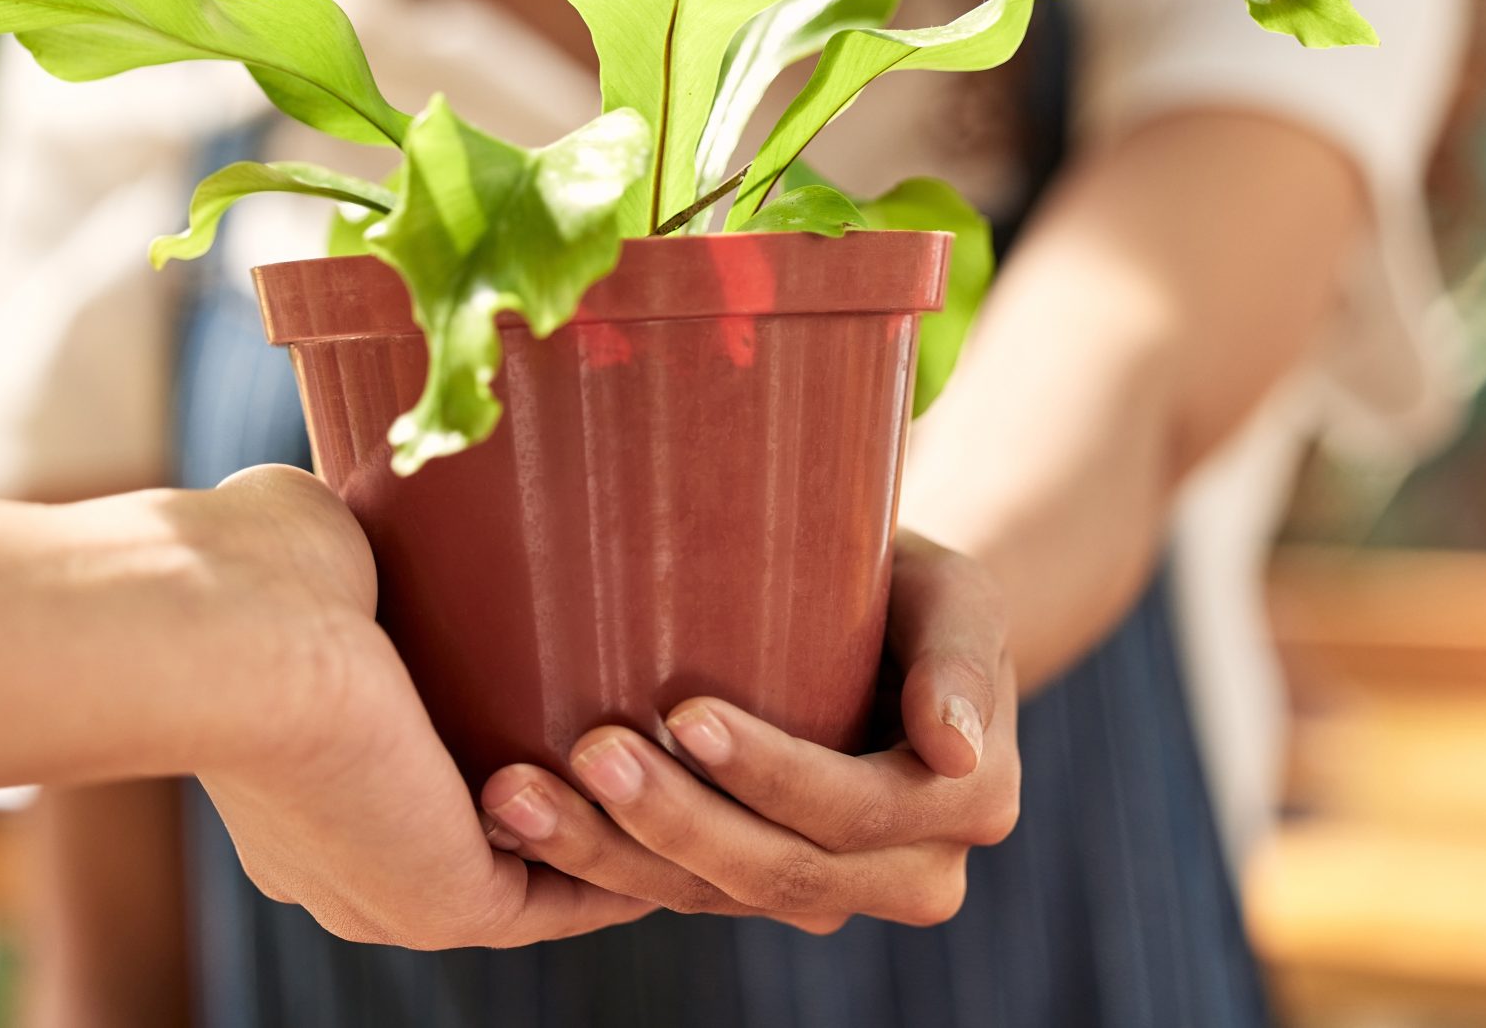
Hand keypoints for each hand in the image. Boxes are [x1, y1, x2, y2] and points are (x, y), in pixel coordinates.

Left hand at [159, 465, 655, 947]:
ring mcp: (400, 895)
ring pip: (553, 874)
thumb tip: (407, 486)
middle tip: (674, 732)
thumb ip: (371, 545)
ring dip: (635, 820)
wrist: (239, 631)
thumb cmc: (253, 570)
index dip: (518, 748)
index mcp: (309, 790)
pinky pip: (579, 893)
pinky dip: (643, 846)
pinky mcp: (454, 904)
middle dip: (591, 799)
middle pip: (503, 850)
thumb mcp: (321, 548)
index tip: (585, 691)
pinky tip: (704, 786)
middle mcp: (351, 866)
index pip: (437, 791)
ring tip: (709, 746)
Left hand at [474, 530, 1019, 932]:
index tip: (686, 714)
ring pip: (714, 898)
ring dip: (610, 856)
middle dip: (674, 822)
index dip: (770, 775)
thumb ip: (961, 656)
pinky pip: (679, 892)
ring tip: (519, 798)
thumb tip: (955, 747)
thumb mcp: (957, 596)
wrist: (893, 627)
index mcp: (966, 803)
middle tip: (587, 752)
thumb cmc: (918, 588)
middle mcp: (907, 872)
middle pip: (779, 873)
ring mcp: (830, 891)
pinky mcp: (756, 885)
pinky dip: (598, 863)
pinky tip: (521, 823)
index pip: (854, 808)